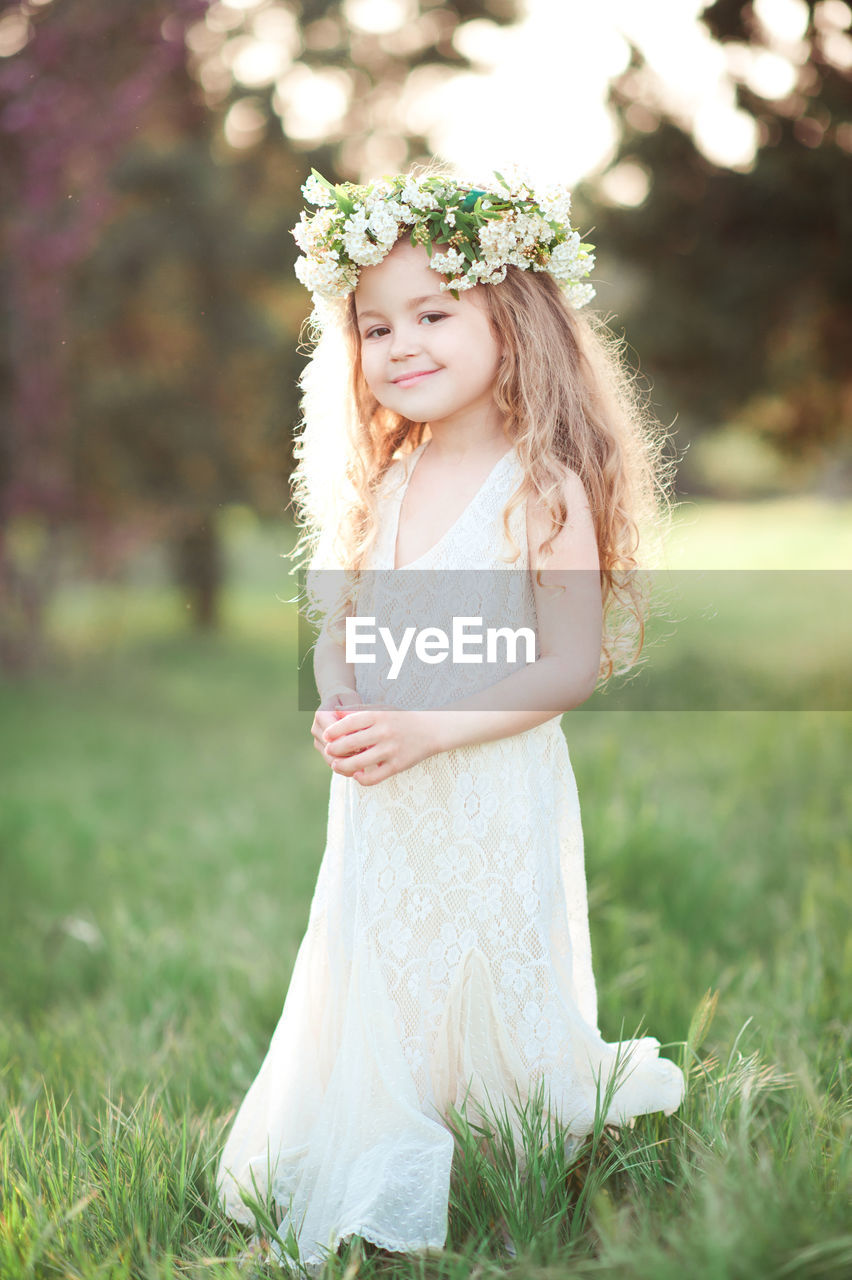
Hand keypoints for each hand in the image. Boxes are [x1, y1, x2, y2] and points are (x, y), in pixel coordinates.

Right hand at [312, 688, 362, 765]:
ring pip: (331, 760)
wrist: (335, 700)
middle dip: (349, 757)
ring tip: (365, 766)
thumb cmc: (347, 699)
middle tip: (368, 759)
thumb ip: (354, 712)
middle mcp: (316, 729)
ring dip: (348, 765)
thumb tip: (360, 731)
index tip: (366, 745)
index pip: (334, 736)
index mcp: (322, 715)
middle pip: (331, 751)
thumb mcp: (352, 700)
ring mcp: (317, 741)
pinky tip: (360, 768)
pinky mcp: (322, 749)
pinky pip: (333, 762)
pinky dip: (346, 767)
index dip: (350, 743)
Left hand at [322, 703, 439, 785]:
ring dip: (343, 766)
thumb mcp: (382, 709)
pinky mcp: (398, 765)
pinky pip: (374, 777)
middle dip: (335, 749)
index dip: (334, 730)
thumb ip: (359, 712)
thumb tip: (335, 714)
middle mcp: (384, 732)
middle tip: (328, 751)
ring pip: (359, 762)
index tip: (326, 736)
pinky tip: (356, 775)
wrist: (432, 730)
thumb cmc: (402, 719)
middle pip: (351, 743)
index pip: (349, 723)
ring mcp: (391, 749)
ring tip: (336, 765)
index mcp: (379, 715)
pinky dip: (362, 778)